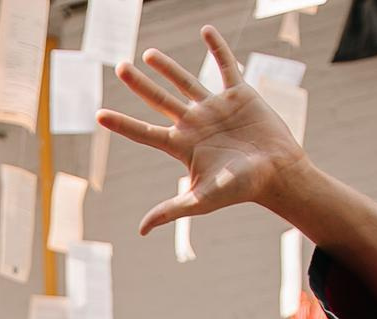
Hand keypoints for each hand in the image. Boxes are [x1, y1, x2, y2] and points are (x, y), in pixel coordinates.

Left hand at [102, 27, 310, 236]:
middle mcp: (194, 124)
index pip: (144, 132)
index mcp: (182, 145)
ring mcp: (215, 108)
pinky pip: (226, 66)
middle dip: (139, 84)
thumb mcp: (202, 200)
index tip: (98, 114)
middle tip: (120, 67)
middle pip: (159, 100)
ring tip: (148, 54)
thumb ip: (172, 209)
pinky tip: (206, 30)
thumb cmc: (241, 189)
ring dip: (167, 67)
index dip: (122, 124)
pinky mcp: (239, 95)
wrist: (278, 174)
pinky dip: (217, 48)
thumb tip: (142, 230)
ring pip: (186, 82)